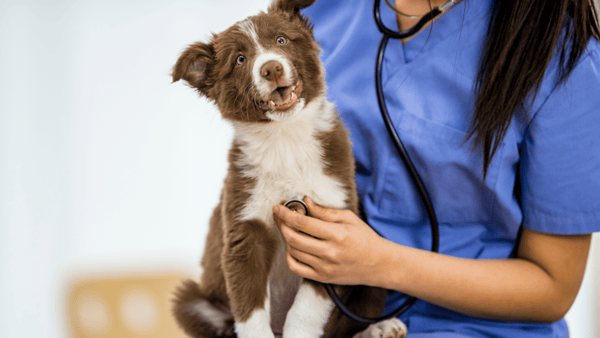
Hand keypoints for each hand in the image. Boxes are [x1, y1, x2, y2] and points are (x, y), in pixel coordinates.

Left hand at [272, 196, 387, 285]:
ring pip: (293, 252)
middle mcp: (329, 252)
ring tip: (289, 228)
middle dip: (281, 224)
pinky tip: (293, 246)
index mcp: (337, 234)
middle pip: (293, 238)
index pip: (303, 223)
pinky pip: (296, 268)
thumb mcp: (349, 218)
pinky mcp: (322, 278)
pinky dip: (289, 256)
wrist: (379, 264)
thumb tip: (305, 202)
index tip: (278, 207)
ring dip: (286, 238)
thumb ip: (325, 211)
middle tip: (279, 215)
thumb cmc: (365, 238)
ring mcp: (325, 267)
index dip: (286, 213)